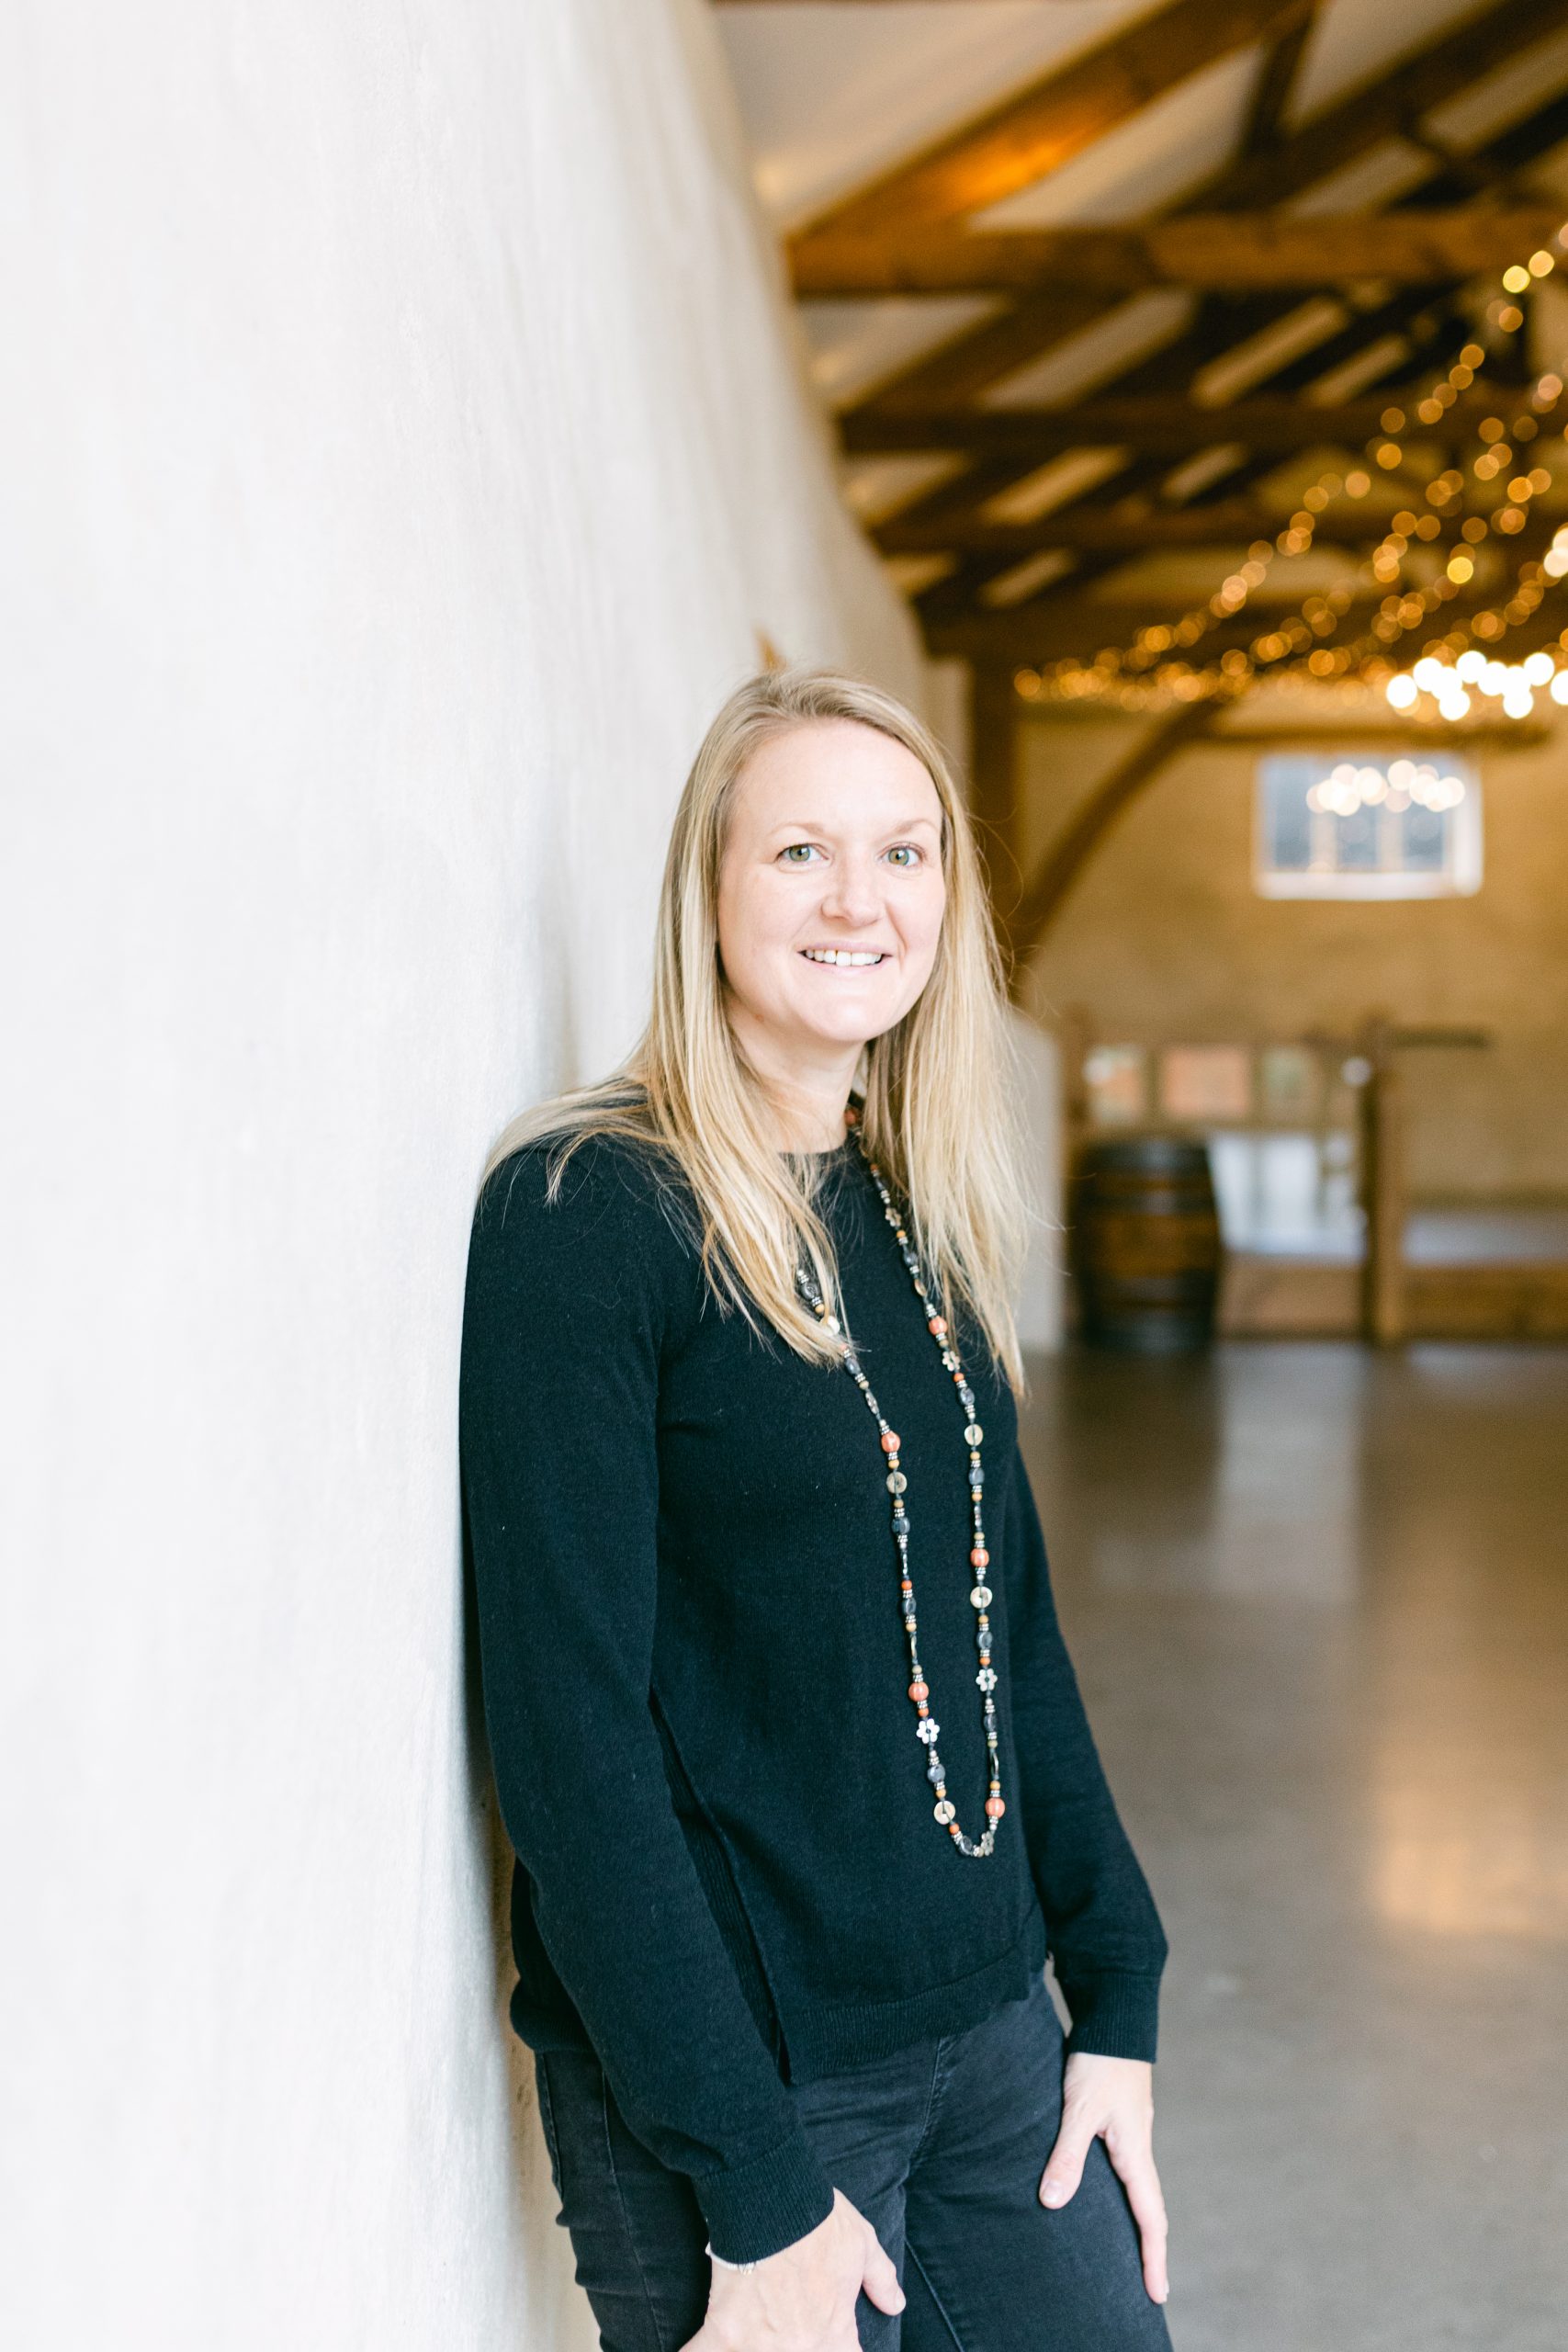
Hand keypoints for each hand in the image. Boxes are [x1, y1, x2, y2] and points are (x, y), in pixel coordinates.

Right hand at [681, 2187, 904, 2351]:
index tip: (821, 2348)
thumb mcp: (861, 2244)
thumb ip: (880, 2279)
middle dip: (787, 2351)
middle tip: (777, 2339)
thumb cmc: (819, 2221)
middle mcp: (803, 2351)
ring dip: (749, 2350)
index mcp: (835, 2335)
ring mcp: (763, 2349)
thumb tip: (896, 2305)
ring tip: (743, 2344)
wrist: (776, 2202)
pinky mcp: (726, 2336)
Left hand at [1039, 2051, 1168, 2306]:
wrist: (1114, 2019)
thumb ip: (1067, 2155)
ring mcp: (1131, 2134)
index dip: (1153, 2256)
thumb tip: (1052, 2202)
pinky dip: (1126, 2195)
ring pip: (1140, 2189)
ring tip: (1132, 2253)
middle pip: (1151, 2209)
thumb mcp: (1079, 2110)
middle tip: (1151, 2285)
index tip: (1157, 2292)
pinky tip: (1109, 2198)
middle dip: (1151, 2249)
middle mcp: (1138, 2147)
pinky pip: (1128, 2170)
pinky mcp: (1120, 2121)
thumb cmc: (1098, 2062)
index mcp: (1134, 2152)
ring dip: (1140, 2223)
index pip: (1150, 2216)